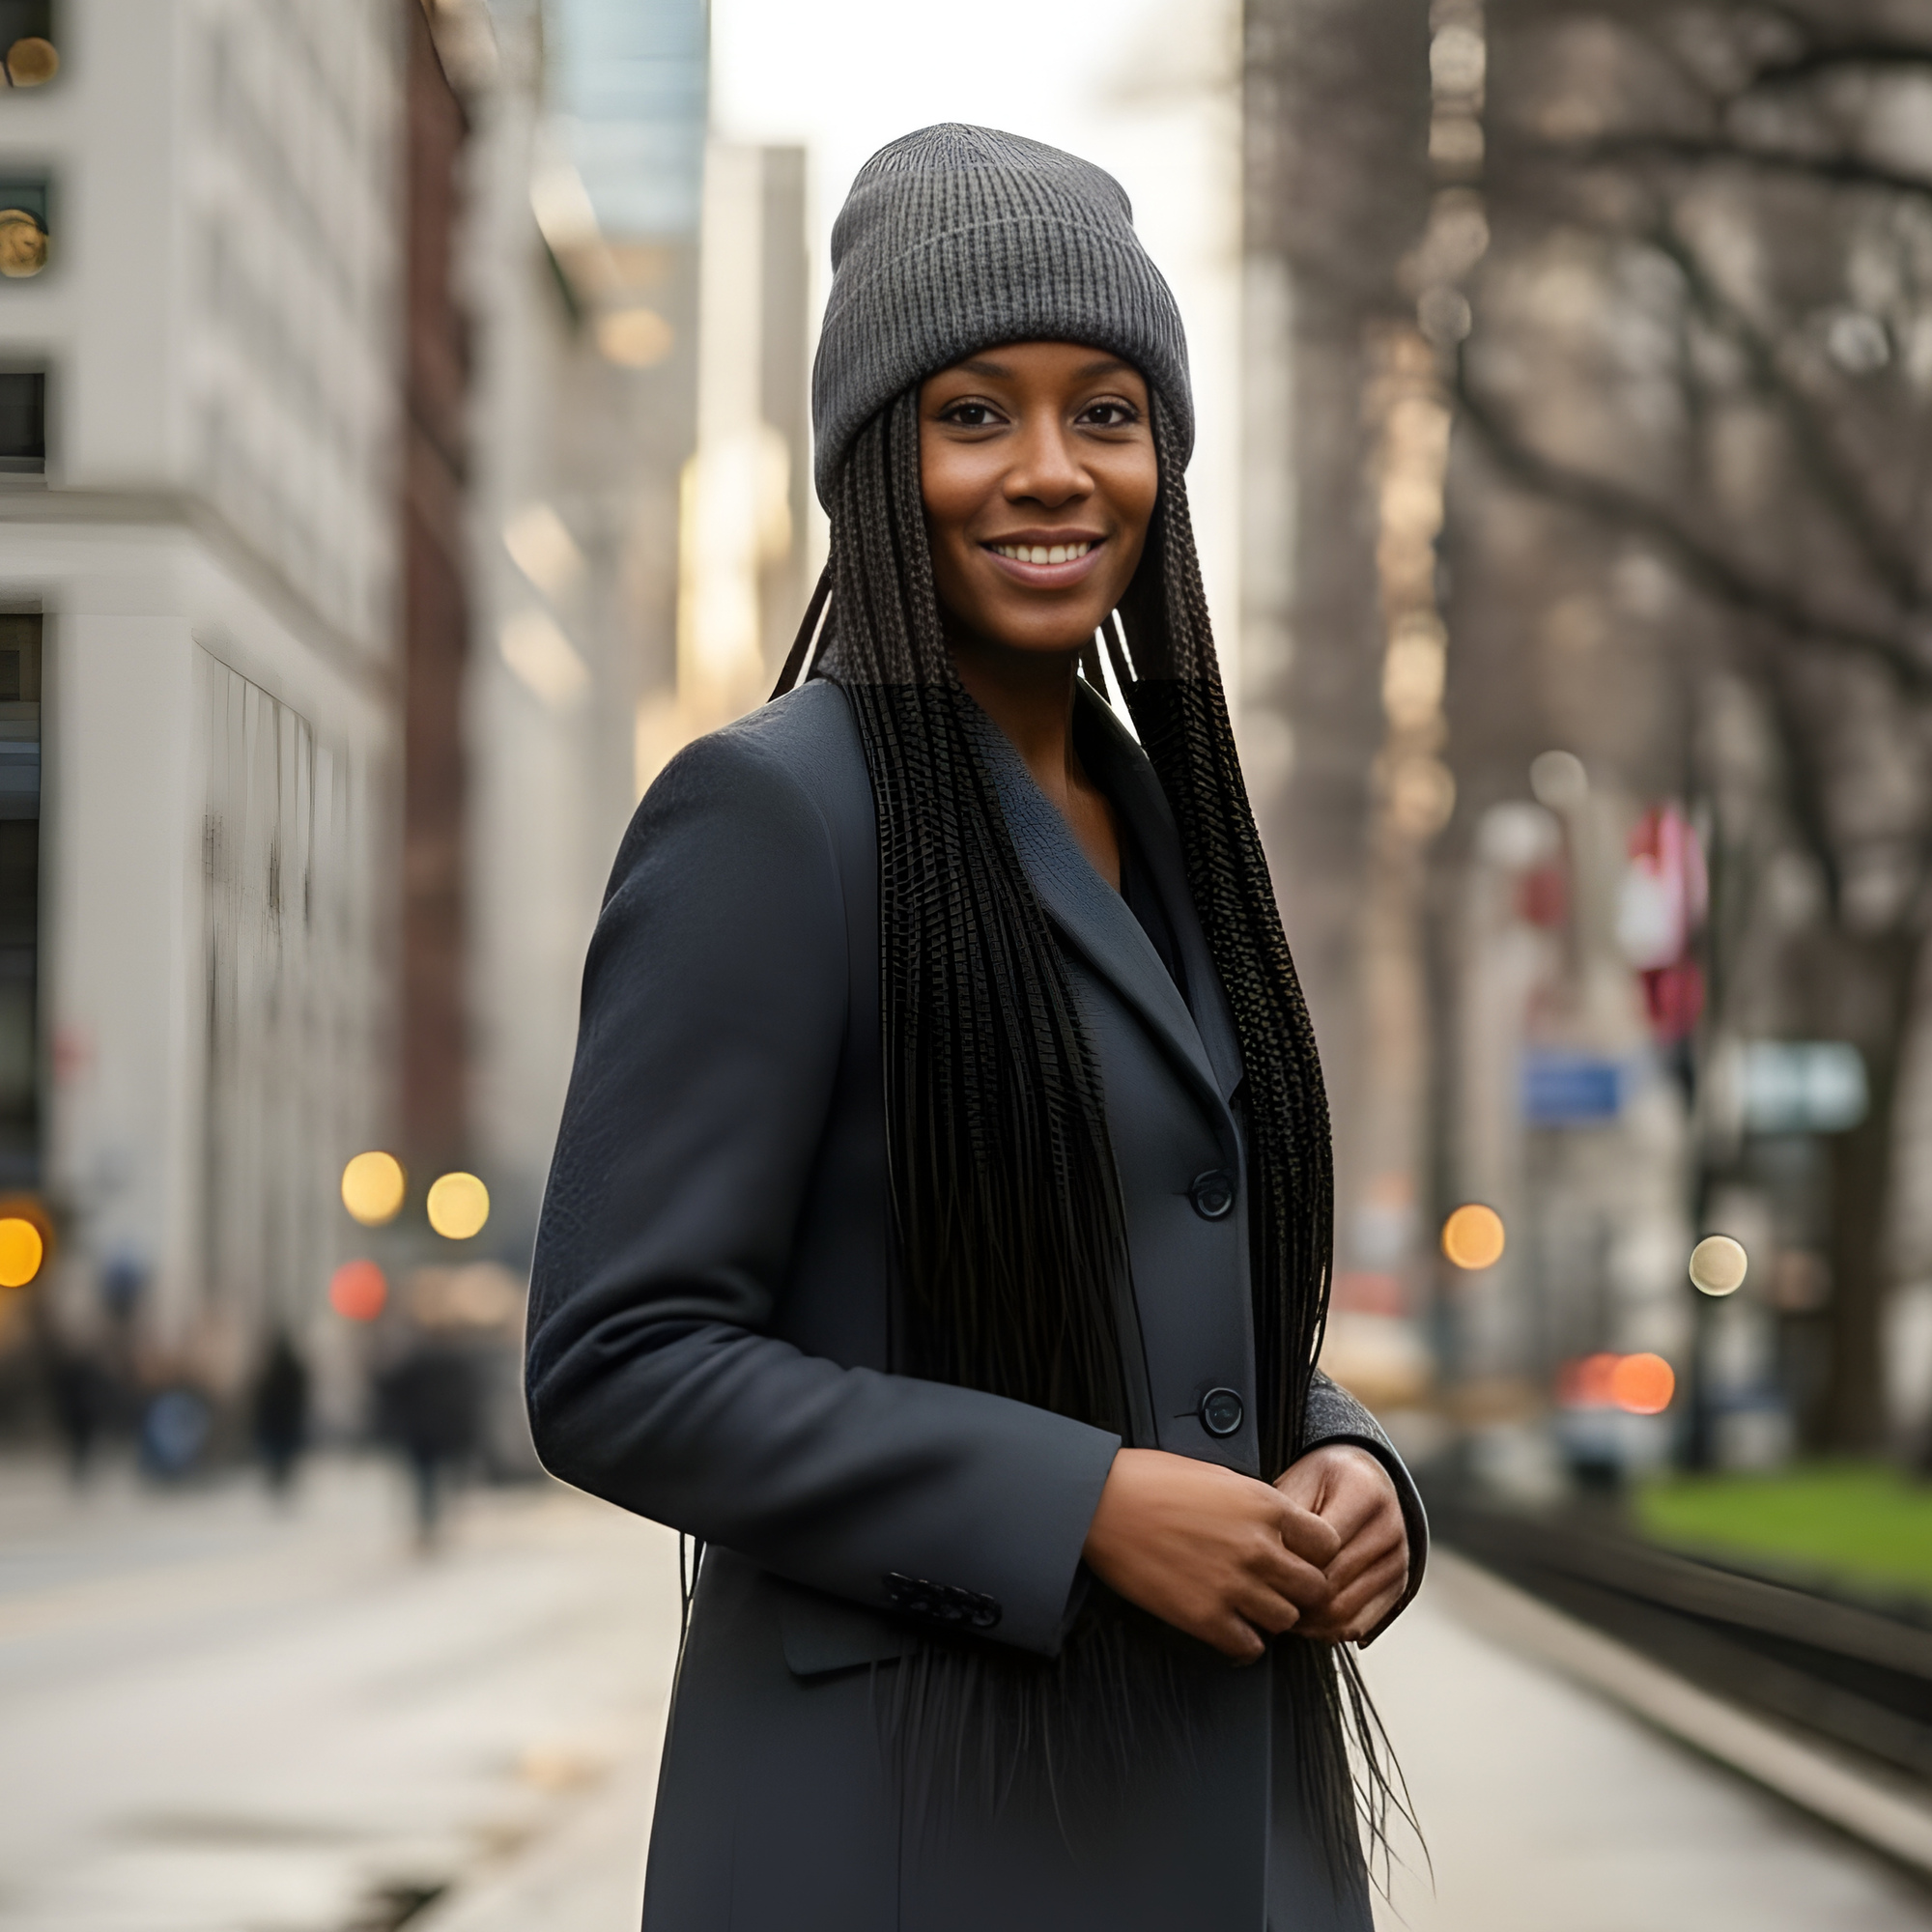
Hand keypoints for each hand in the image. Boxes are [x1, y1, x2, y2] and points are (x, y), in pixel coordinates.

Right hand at [1081, 1447, 1341, 1662]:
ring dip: (1271, 1615)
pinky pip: (1250, 1648)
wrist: (1099, 1503)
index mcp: (1264, 1504)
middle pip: (1315, 1588)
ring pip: (1286, 1621)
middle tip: (1280, 1587)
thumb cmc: (1149, 1480)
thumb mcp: (1217, 1475)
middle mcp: (1257, 1546)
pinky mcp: (1205, 1617)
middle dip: (1300, 1589)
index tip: (1302, 1558)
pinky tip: (1229, 1626)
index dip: (1316, 1554)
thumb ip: (1256, 1504)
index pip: (1327, 1543)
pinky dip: (1244, 1642)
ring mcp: (1233, 1585)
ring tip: (1249, 1606)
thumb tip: (1277, 1528)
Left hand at [1273, 1444, 1408, 1642]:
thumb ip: (1285, 1514)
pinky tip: (1305, 1616)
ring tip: (1279, 1606)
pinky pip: (1358, 1624)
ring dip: (1307, 1618)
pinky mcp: (1398, 1587)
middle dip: (1293, 1594)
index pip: (1322, 1546)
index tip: (1260, 1566)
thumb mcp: (1300, 1479)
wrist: (1363, 1481)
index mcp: (1365, 1493)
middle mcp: (1388, 1528)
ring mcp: (1397, 1561)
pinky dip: (1327, 1629)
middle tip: (1262, 1595)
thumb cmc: (1324, 1481)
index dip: (1287, 1561)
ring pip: (1344, 1611)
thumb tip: (1262, 1554)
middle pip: (1332, 1583)